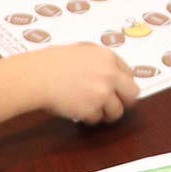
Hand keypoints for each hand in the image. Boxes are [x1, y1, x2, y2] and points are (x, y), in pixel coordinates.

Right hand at [25, 44, 139, 123]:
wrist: (38, 76)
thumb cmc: (52, 62)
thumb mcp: (81, 52)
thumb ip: (100, 62)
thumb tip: (110, 75)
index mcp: (107, 57)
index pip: (129, 73)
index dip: (122, 84)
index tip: (118, 90)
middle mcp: (110, 74)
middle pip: (132, 94)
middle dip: (125, 101)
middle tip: (115, 105)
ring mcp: (103, 93)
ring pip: (117, 111)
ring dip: (106, 112)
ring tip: (92, 108)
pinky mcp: (92, 110)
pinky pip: (97, 119)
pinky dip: (89, 117)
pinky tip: (77, 110)